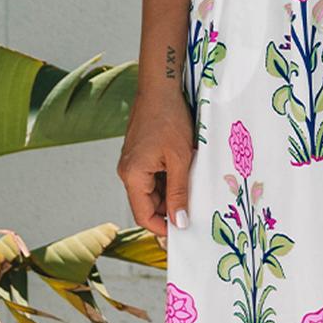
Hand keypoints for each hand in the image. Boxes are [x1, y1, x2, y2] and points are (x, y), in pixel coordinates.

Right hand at [117, 89, 195, 247]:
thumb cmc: (169, 120)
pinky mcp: (141, 156)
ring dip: (171, 195)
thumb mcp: (180, 160)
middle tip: (194, 213)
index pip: (143, 215)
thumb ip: (179, 193)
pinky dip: (169, 181)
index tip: (184, 233)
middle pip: (147, 205)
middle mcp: (128, 172)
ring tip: (193, 191)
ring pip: (152, 191)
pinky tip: (186, 176)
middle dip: (169, 211)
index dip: (162, 228)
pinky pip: (153, 177)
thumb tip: (179, 222)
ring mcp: (133, 163)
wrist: (160, 88)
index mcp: (132, 175)